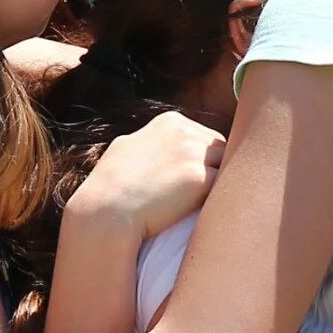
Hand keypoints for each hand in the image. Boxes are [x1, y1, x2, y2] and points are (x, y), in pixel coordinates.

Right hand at [71, 110, 225, 239]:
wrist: (105, 211)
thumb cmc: (111, 186)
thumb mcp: (128, 147)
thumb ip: (152, 142)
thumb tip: (163, 148)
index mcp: (170, 122)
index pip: (205, 137)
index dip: (204, 160)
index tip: (194, 179)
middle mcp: (185, 132)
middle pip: (220, 149)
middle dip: (216, 169)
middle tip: (208, 193)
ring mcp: (193, 153)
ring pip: (227, 166)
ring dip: (221, 183)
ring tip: (210, 203)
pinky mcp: (200, 178)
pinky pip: (224, 186)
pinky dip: (219, 198)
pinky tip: (210, 210)